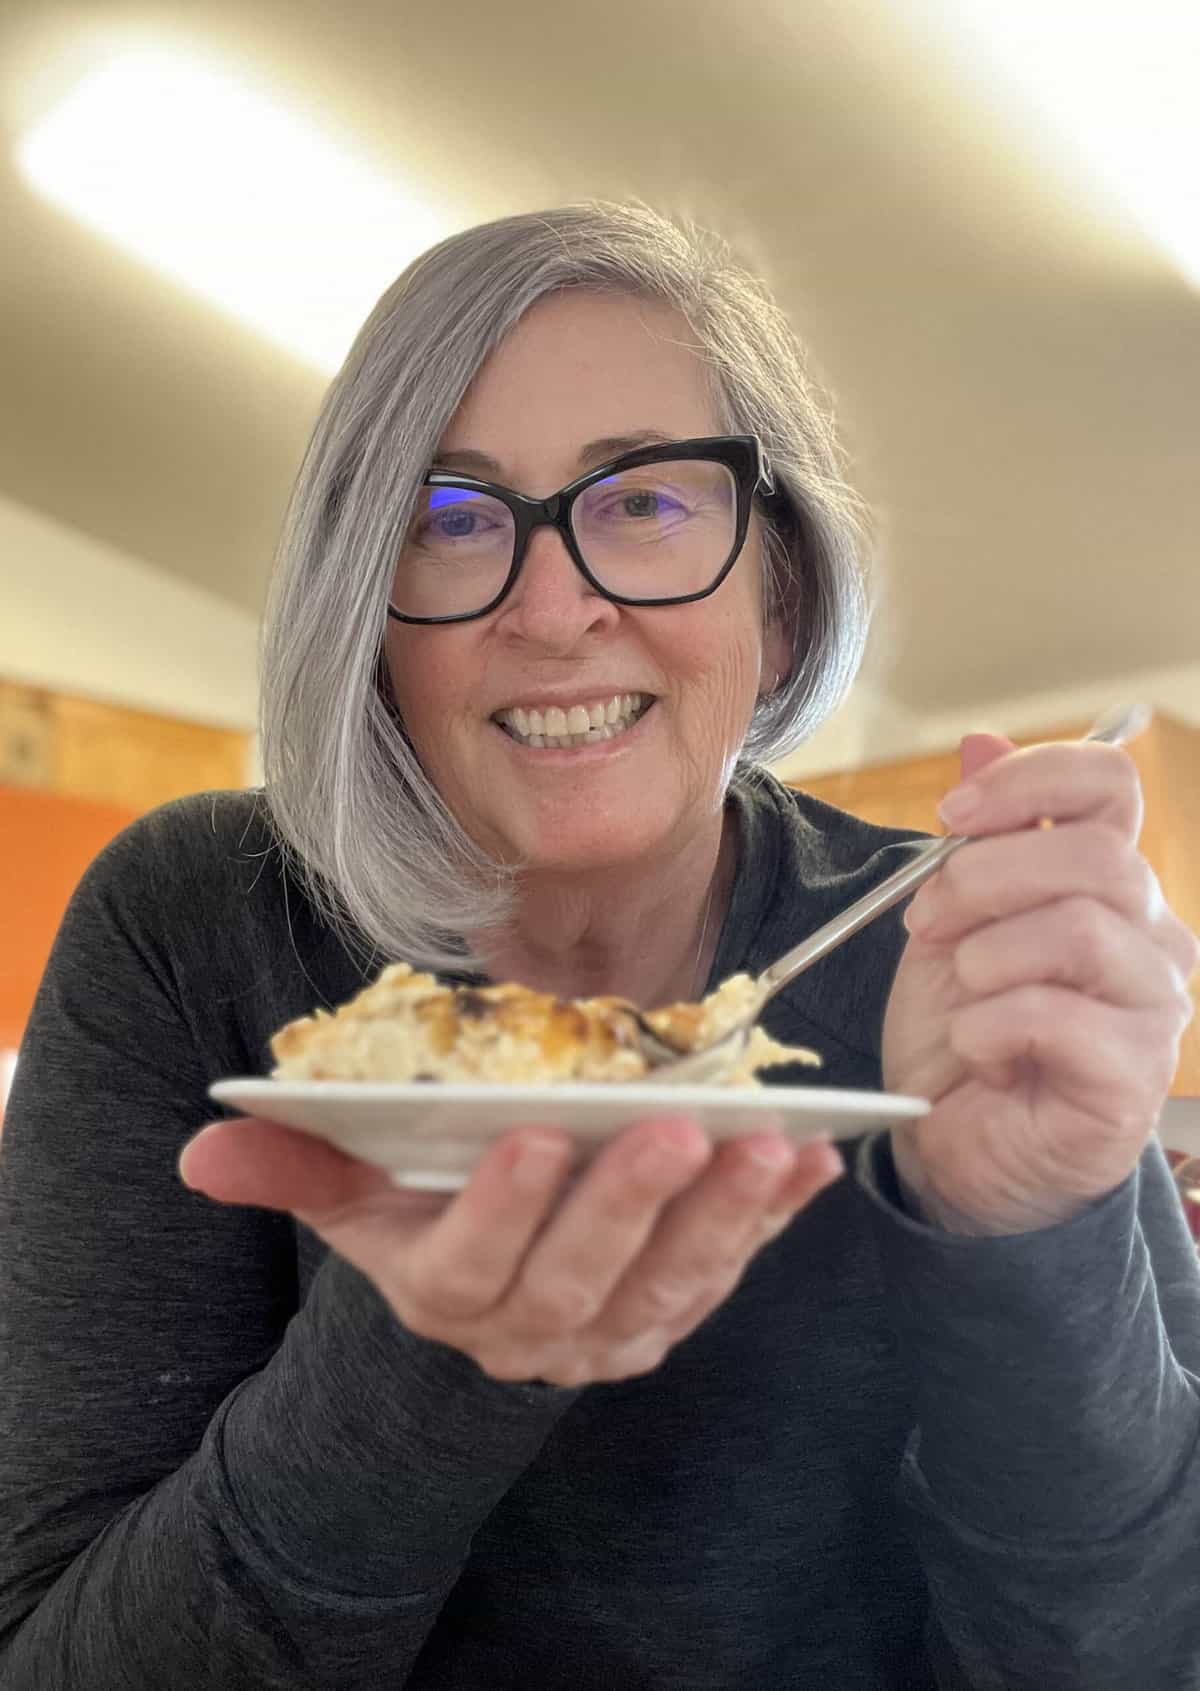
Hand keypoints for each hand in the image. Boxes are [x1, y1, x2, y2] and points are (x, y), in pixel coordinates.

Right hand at [179, 1114, 841, 1385]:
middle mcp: (531, 1333)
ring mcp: (613, 1334)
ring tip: (768, 1144)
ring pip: (671, 1287)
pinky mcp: (676, 1315)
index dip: (502, 1206)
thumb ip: (296, 1166)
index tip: (536, 1133)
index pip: (469, 1263)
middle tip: (672, 1129)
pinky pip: (731, 1274)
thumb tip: (205, 1148)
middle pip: (582, 1282)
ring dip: (724, 1216)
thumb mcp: (355, 1189)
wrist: (496, 1277)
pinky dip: (773, 1222)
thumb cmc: (422, 1208)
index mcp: (445, 1292)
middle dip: (629, 1206)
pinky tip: (810, 1162)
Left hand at [883, 733, 1198, 1235]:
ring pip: (1082, 930)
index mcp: (1107, 884)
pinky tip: (975, 1049)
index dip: (1028, 780)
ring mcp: (1153, 1008)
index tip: (951, 814)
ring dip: (987, 956)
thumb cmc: (961, 1033)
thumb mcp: (949, 921)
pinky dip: (991, 1026)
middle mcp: (1150, 936)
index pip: (1109, 784)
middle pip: (1096, 855)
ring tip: (961, 993)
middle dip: (983, 878)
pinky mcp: (1132, 1077)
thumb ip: (976, 838)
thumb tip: (981, 743)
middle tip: (926, 922)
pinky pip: (1061, 1017)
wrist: (950, 1147)